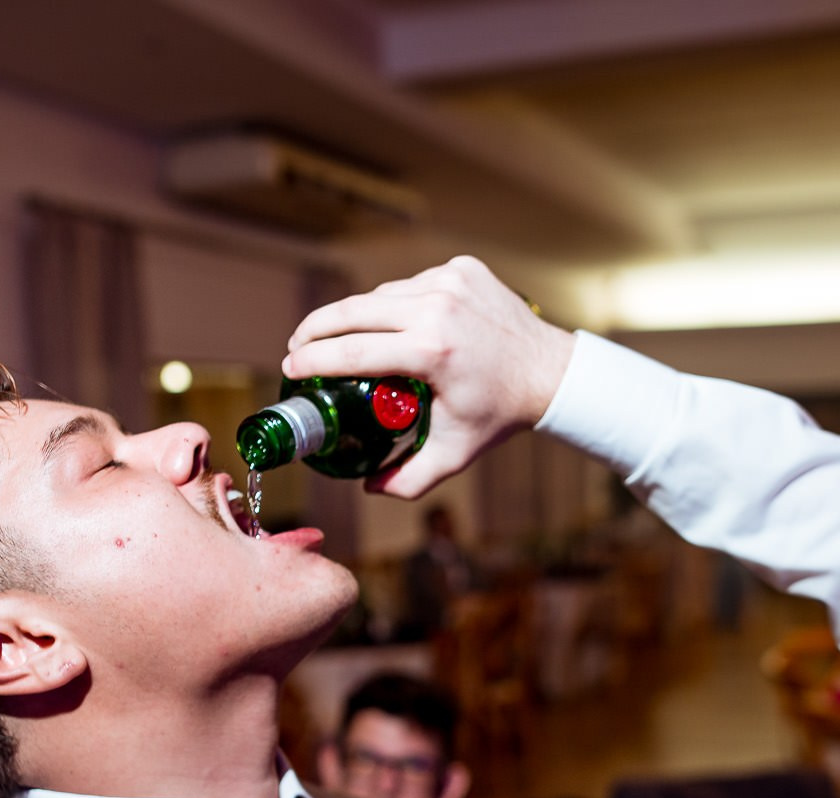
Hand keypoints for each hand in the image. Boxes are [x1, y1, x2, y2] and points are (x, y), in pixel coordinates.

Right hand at [284, 256, 574, 498]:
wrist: (549, 373)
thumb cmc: (499, 414)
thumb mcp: (453, 454)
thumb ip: (409, 480)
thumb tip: (369, 487)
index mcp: (432, 351)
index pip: (353, 351)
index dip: (313, 360)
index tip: (291, 368)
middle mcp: (439, 308)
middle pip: (354, 312)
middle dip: (316, 328)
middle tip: (297, 346)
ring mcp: (450, 282)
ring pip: (380, 295)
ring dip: (354, 316)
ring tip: (336, 337)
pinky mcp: (460, 268)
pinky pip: (410, 284)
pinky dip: (394, 303)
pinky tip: (387, 322)